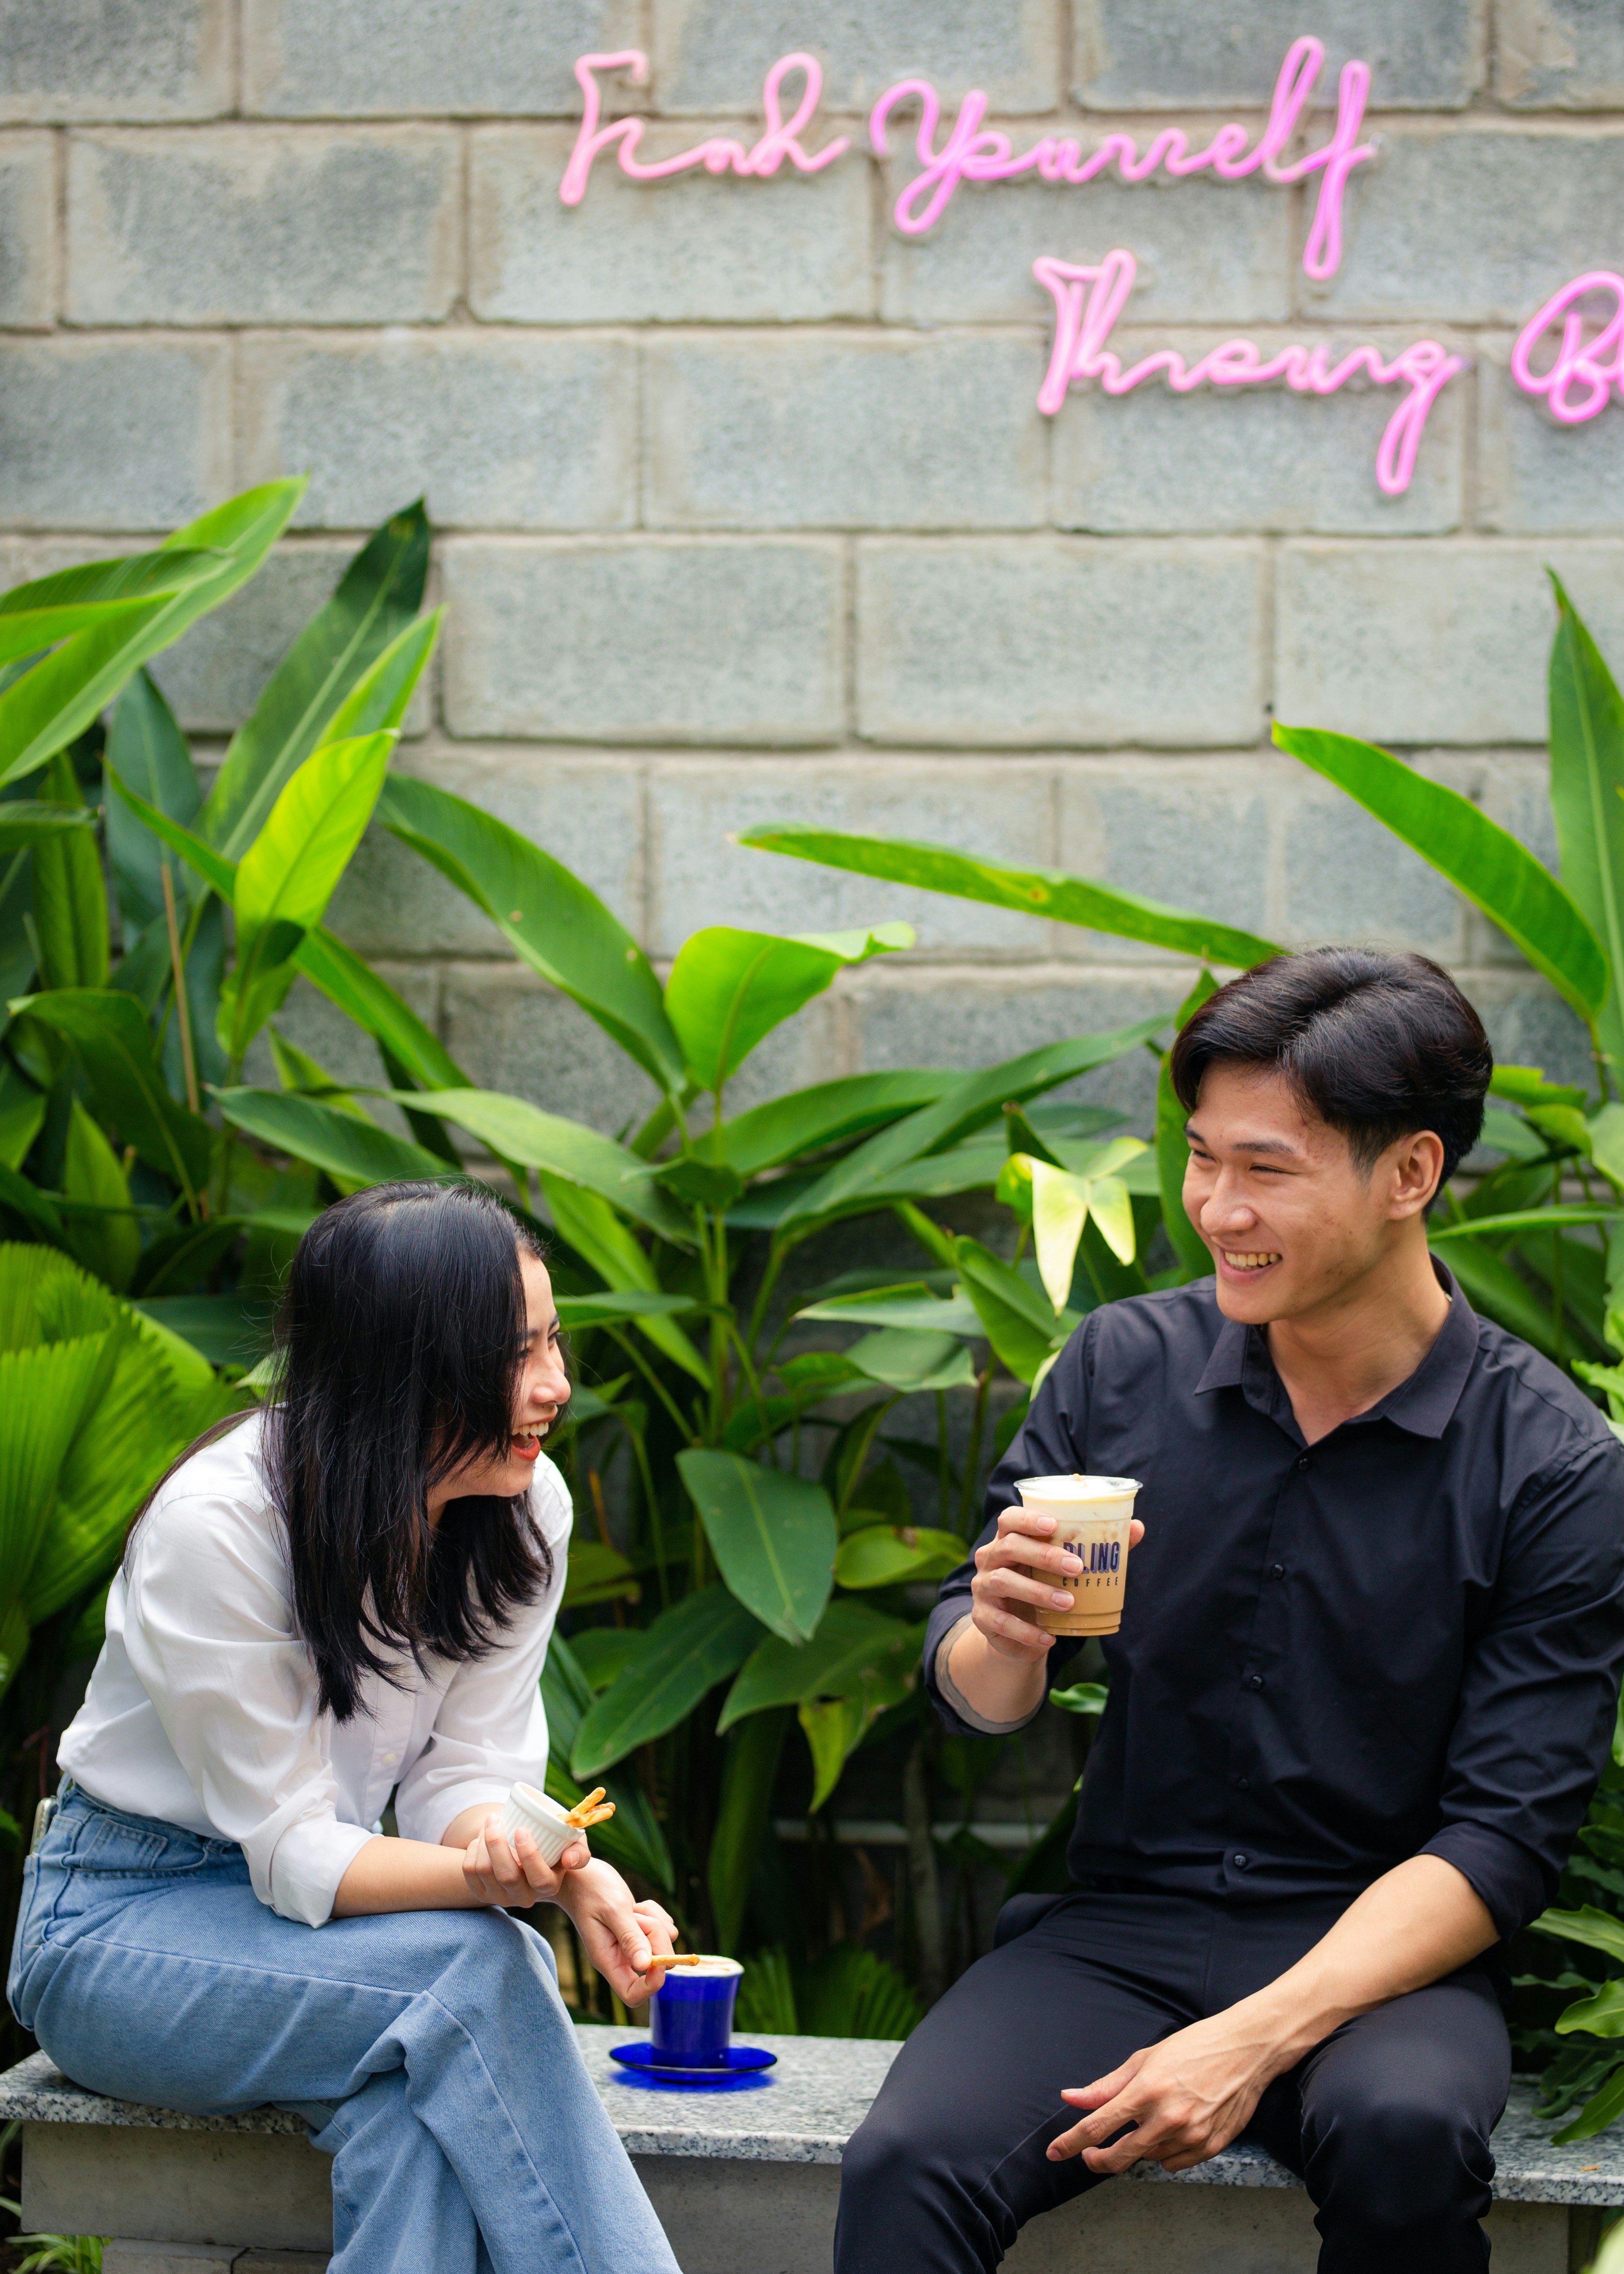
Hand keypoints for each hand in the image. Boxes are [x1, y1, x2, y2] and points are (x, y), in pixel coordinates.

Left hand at [461, 1812, 588, 1906]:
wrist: (535, 1861)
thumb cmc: (557, 1848)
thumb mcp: (575, 1846)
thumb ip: (579, 1852)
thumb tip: (569, 1859)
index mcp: (549, 1886)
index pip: (539, 1878)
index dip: (529, 1855)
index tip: (521, 1829)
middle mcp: (524, 1897)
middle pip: (506, 1876)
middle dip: (496, 1843)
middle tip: (495, 1818)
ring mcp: (501, 1898)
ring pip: (484, 1871)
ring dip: (482, 1842)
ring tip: (490, 1822)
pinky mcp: (483, 1894)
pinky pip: (469, 1872)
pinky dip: (471, 1850)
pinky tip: (480, 1840)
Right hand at [558, 1859, 677, 2004]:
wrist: (580, 1875)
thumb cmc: (590, 1889)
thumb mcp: (612, 1910)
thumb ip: (630, 1937)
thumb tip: (645, 1965)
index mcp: (608, 1961)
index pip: (633, 1995)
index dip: (652, 1984)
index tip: (658, 1960)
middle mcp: (621, 1957)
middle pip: (656, 1966)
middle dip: (656, 1938)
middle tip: (638, 1917)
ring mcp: (632, 1944)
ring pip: (664, 1943)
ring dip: (656, 1922)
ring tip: (633, 1909)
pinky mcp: (640, 1931)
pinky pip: (664, 1928)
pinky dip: (657, 1914)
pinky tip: (638, 1906)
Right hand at [970, 1507, 1145, 1663]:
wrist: (1017, 1632)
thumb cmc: (1045, 1586)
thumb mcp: (1064, 1568)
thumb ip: (1097, 1547)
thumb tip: (1137, 1528)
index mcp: (1009, 1539)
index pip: (1009, 1519)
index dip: (1028, 1519)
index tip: (1053, 1525)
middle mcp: (991, 1558)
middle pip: (1009, 1547)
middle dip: (1043, 1555)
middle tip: (1076, 1567)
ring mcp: (983, 1587)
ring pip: (1003, 1582)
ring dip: (1038, 1592)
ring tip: (1069, 1603)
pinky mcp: (982, 1617)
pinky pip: (1000, 1621)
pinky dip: (1025, 1631)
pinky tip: (1048, 1637)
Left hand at [1046, 2010, 1278, 2175]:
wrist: (1246, 2051)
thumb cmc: (1193, 2047)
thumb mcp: (1145, 2059)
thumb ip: (1106, 2085)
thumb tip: (1070, 2098)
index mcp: (1146, 2091)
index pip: (1096, 2126)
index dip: (1070, 2143)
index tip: (1053, 2152)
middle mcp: (1167, 2118)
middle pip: (1118, 2157)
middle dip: (1097, 2160)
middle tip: (1090, 2154)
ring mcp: (1191, 2137)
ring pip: (1148, 2159)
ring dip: (1139, 2147)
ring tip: (1150, 2120)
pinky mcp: (1210, 2148)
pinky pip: (1174, 2164)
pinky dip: (1165, 2153)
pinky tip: (1172, 2130)